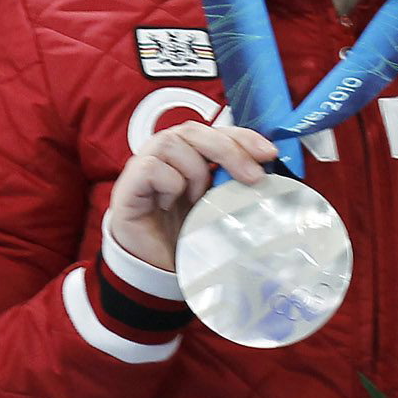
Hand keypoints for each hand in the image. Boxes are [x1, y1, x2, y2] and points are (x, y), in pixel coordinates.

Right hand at [104, 119, 277, 274]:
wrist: (156, 268)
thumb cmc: (186, 234)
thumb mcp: (218, 203)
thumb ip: (233, 183)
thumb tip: (267, 172)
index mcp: (188, 153)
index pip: (215, 130)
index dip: (242, 136)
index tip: (269, 154)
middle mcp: (164, 153)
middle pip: (194, 130)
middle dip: (228, 150)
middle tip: (252, 177)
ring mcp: (143, 165)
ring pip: (171, 143)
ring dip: (194, 171)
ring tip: (196, 200)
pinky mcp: (128, 185)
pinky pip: (152, 168)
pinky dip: (169, 184)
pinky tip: (169, 206)